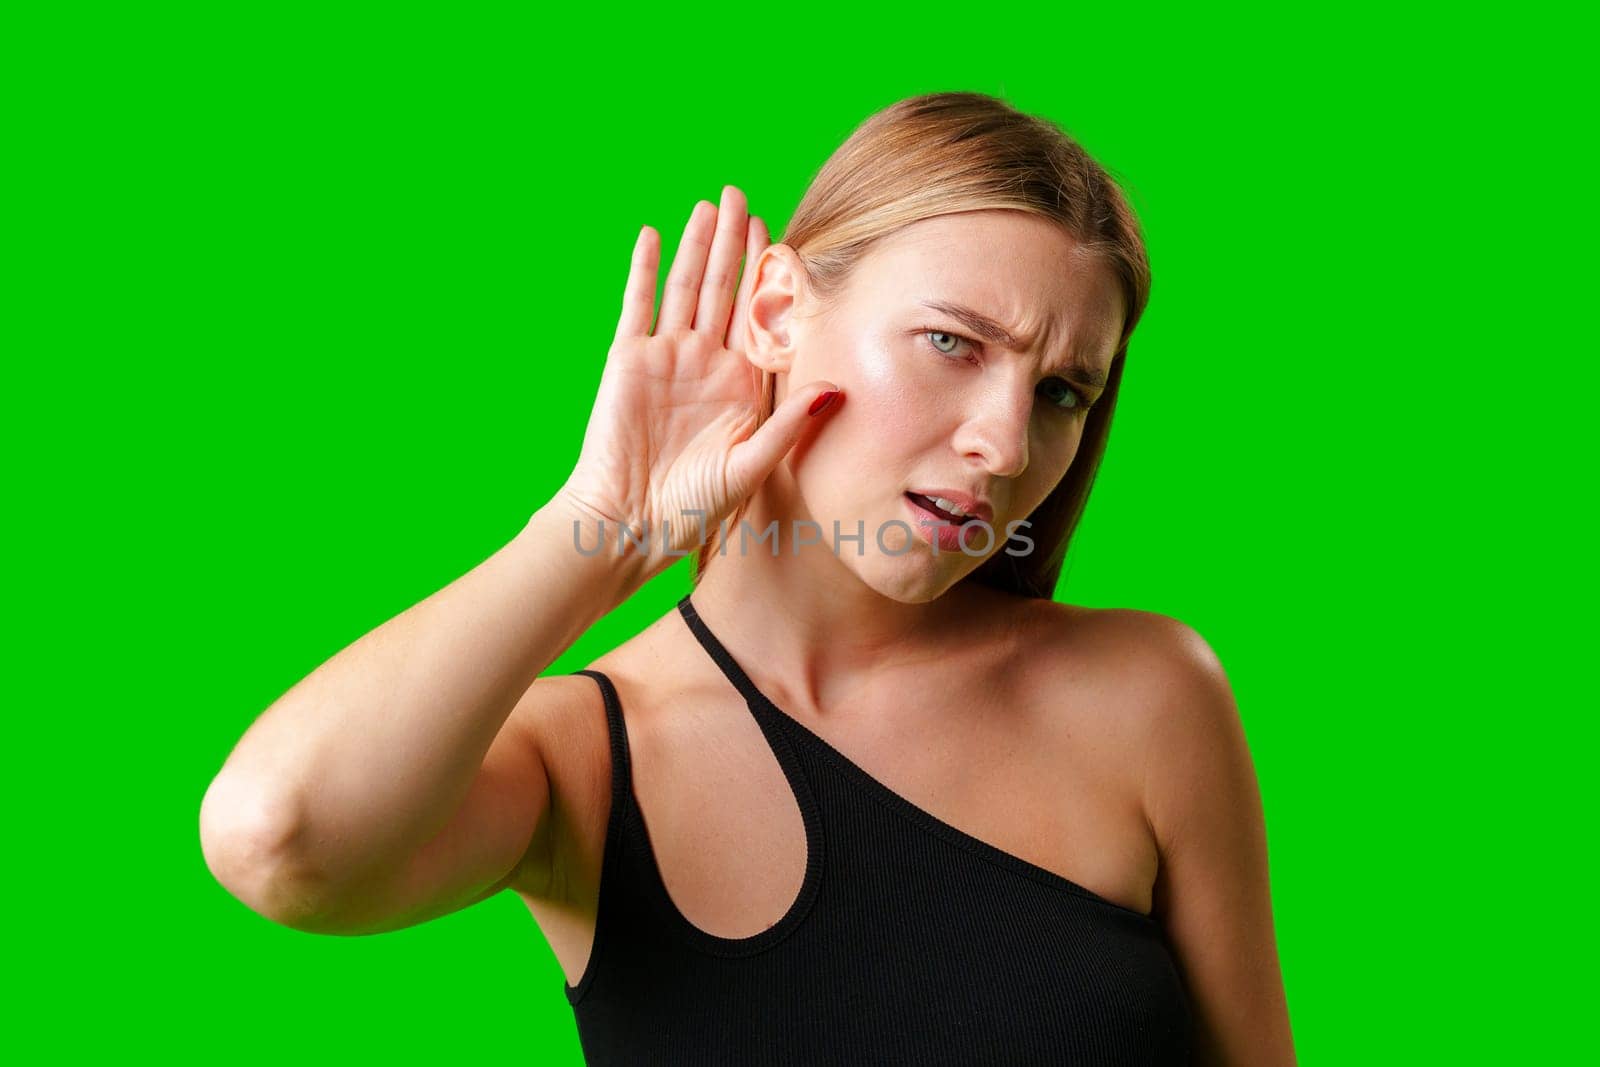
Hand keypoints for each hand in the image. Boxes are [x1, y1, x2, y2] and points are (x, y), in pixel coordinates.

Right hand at [555, 185, 842, 579]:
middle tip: (742, 197)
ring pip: (684, 287)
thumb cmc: (691, 507)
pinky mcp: (628, 359)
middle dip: (733, 244)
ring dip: (696, 245)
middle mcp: (706, 363)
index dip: (767, 276)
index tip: (781, 237)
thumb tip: (834, 388)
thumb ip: (788, 425)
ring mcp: (665, 357)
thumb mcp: (750, 466)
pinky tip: (652, 234)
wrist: (628, 523)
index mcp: (740, 385)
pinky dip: (644, 269)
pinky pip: (638, 305)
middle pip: (723, 289)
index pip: (758, 317)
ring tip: (709, 204)